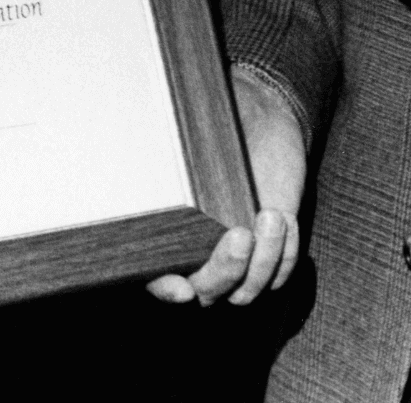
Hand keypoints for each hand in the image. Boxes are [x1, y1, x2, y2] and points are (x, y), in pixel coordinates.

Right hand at [147, 65, 304, 305]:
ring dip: (262, 262)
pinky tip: (280, 218)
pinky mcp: (272, 250)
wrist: (261, 118)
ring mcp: (238, 257)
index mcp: (171, 233)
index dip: (166, 289)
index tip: (182, 288)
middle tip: (239, 235)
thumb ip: (166, 155)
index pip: (159, 277)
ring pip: (246, 291)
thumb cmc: (216, 128)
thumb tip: (126, 142)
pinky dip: (284, 251)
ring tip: (271, 217)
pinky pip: (280, 272)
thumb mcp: (190, 139)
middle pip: (207, 292)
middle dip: (224, 271)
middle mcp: (201, 254)